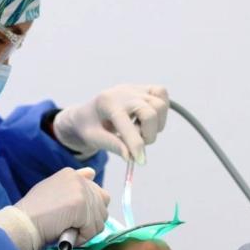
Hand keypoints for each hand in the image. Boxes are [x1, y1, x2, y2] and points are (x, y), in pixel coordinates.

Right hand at [16, 167, 109, 244]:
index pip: (97, 192)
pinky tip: (66, 234)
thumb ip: (74, 183)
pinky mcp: (80, 206)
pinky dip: (81, 237)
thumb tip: (92, 172)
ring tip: (67, 230)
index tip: (73, 217)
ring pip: (100, 219)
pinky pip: (92, 229)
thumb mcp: (53, 190)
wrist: (22, 224)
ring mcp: (80, 191)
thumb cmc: (33, 214)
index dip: (89, 210)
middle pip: (102, 206)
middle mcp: (78, 179)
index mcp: (72, 174)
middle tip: (71, 227)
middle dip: (90, 221)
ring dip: (86, 231)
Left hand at [53, 85, 169, 163]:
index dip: (135, 144)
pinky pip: (162, 93)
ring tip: (139, 131)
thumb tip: (131, 157)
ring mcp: (135, 88)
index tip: (141, 161)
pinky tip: (147, 120)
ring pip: (160, 105)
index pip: (126, 124)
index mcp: (106, 103)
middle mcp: (123, 92)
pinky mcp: (143, 88)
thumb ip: (112, 145)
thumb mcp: (93, 138)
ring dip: (155, 125)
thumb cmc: (89, 127)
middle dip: (148, 135)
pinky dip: (160, 110)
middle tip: (137, 145)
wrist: (87, 113)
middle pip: (150, 113)